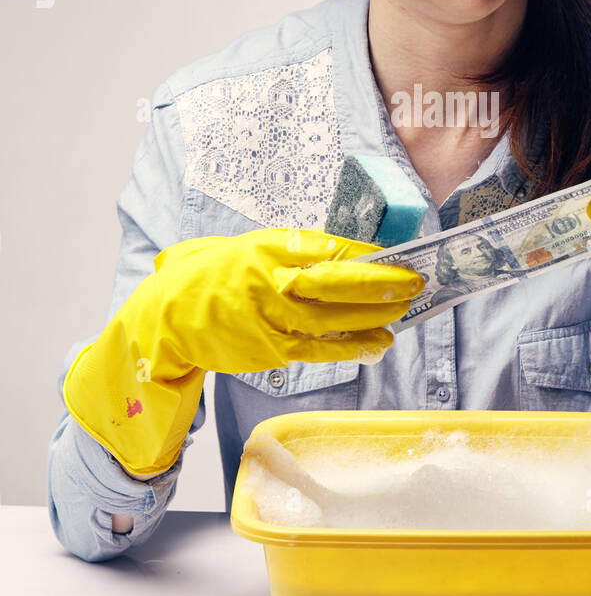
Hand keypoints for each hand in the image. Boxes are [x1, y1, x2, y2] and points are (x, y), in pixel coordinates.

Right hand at [64, 227, 424, 476]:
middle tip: (415, 282)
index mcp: (271, 247)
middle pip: (340, 281)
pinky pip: (322, 349)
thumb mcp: (253, 247)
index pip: (332, 247)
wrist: (169, 315)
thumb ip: (296, 251)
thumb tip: (349, 255)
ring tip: (402, 313)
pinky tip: (378, 344)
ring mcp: (273, 317)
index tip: (397, 256)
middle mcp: (274, 279)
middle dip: (383, 284)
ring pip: (337, 319)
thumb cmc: (215, 276)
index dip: (370, 255)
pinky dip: (353, 347)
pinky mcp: (272, 349)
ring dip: (375, 317)